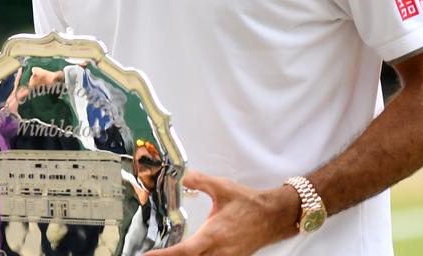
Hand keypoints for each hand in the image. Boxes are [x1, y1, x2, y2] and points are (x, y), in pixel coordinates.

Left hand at [147, 171, 297, 255]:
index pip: (185, 251)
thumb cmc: (249, 203)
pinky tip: (187, 254)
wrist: (275, 216)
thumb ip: (198, 181)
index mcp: (214, 235)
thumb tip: (180, 175)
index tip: (148, 255)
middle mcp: (219, 251)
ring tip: (164, 254)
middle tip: (150, 255)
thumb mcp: (222, 187)